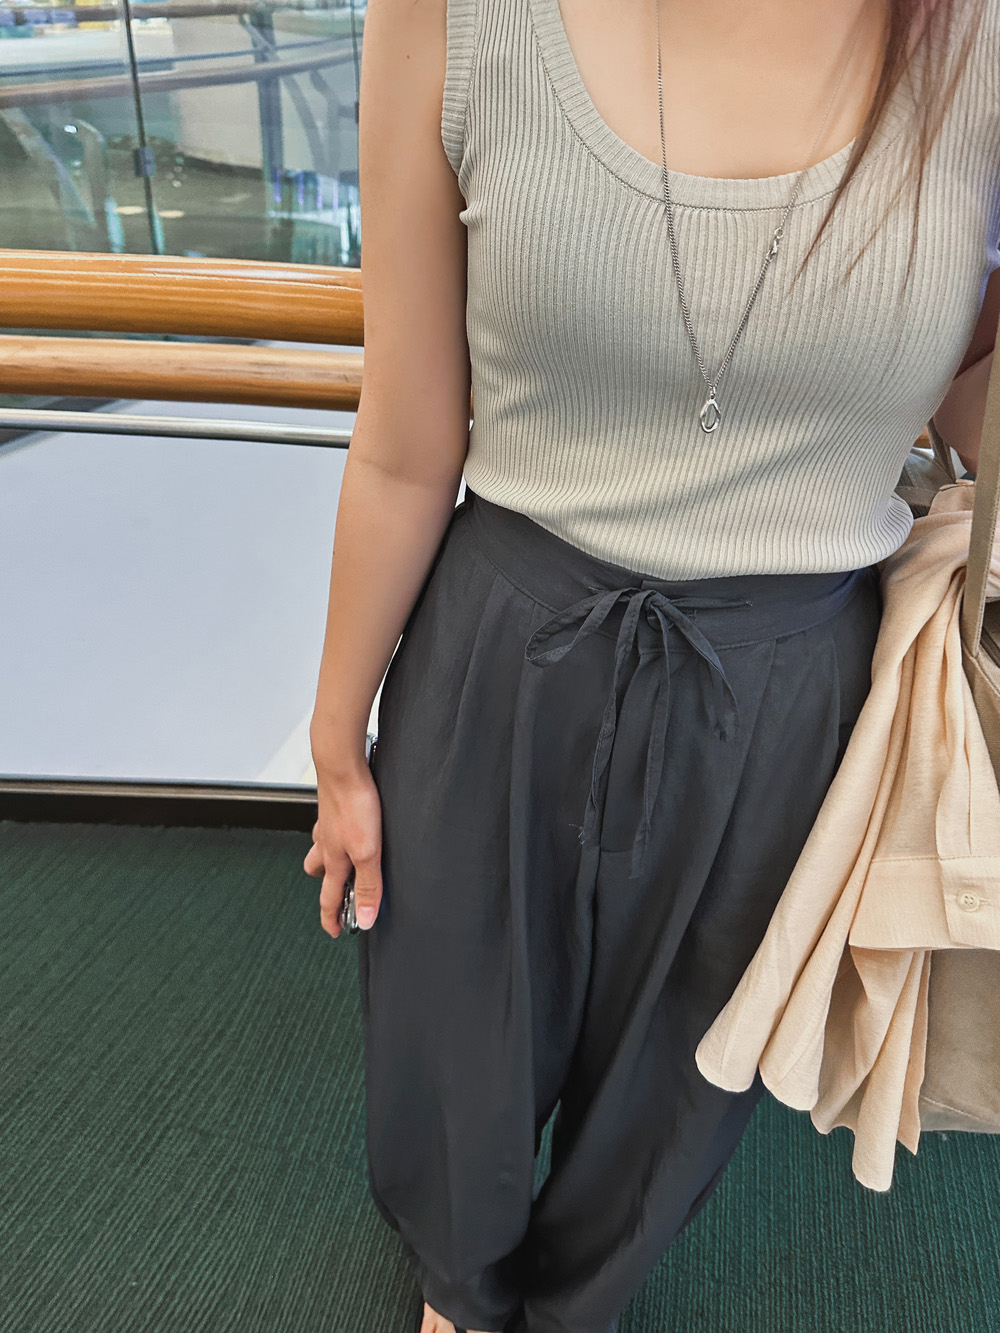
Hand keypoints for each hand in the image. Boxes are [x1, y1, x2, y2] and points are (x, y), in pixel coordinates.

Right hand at [303, 762, 382, 937]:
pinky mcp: (332, 806)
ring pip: (321, 847)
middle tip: (342, 891)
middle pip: (319, 871)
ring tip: (347, 857)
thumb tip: (364, 919)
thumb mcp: (368, 852)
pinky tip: (350, 823)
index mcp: (334, 860)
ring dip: (329, 856)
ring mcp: (327, 824)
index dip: (332, 919)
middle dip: (328, 884)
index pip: (330, 898)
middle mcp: (326, 844)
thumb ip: (369, 885)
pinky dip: (336, 830)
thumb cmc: (353, 805)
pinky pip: (329, 825)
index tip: (334, 932)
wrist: (343, 767)